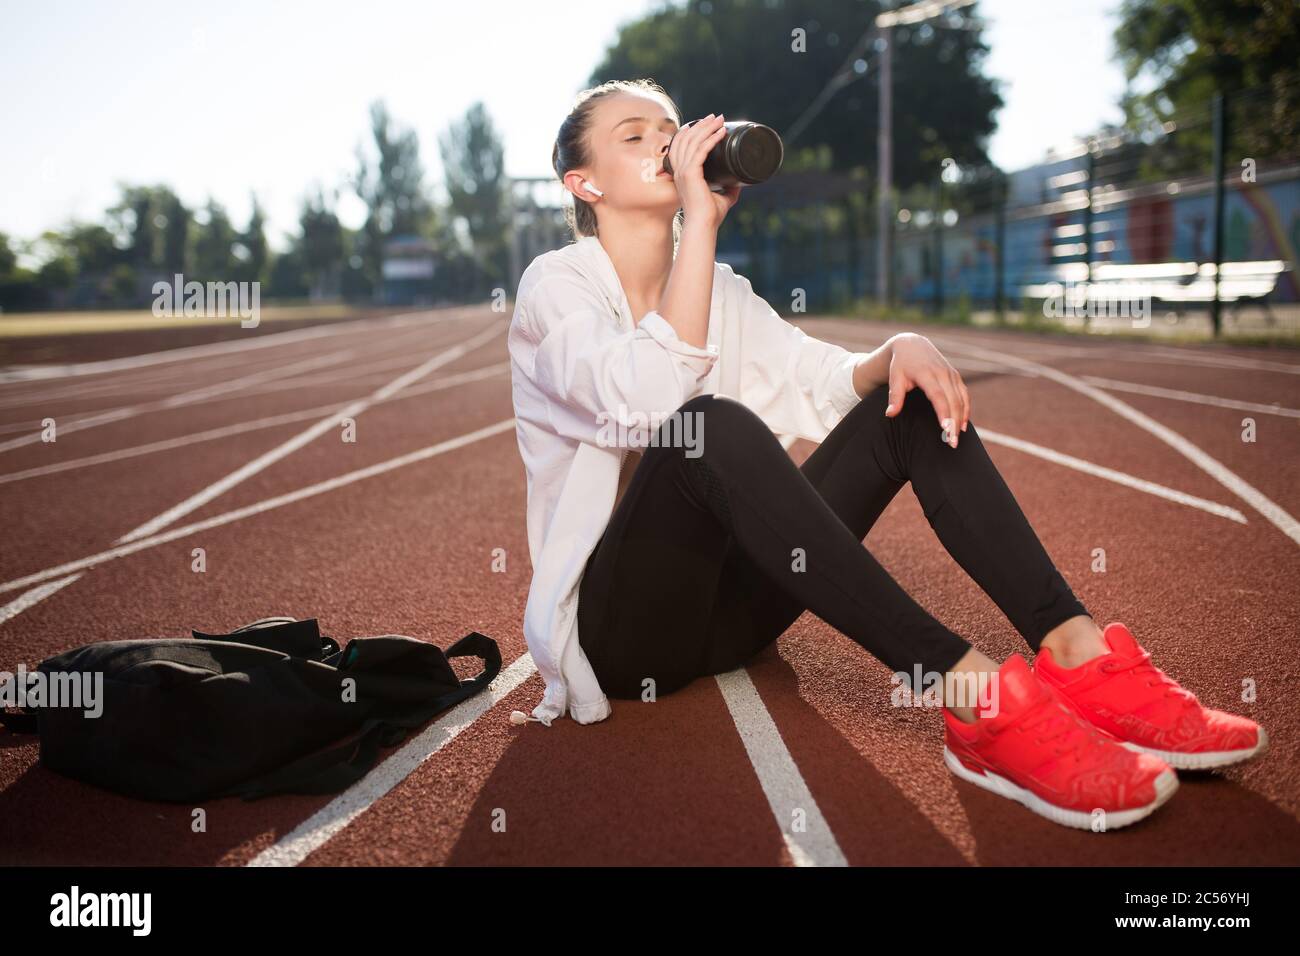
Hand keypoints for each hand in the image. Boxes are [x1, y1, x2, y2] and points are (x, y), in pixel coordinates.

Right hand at [668, 113, 741, 229]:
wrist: (704, 226)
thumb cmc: (710, 216)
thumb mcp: (722, 197)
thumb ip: (728, 189)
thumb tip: (739, 182)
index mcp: (681, 174)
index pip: (680, 146)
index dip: (691, 131)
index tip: (705, 123)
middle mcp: (679, 170)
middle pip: (686, 139)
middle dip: (701, 125)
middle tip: (715, 117)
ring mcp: (683, 171)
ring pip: (692, 141)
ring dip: (707, 127)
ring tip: (719, 120)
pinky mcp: (690, 173)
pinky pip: (701, 150)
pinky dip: (711, 139)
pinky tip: (720, 133)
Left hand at [883, 333, 971, 447]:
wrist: (912, 345)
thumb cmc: (900, 364)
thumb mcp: (894, 377)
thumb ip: (894, 396)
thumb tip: (890, 414)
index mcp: (926, 373)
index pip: (938, 396)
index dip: (943, 412)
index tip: (946, 429)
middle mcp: (942, 373)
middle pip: (952, 401)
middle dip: (954, 423)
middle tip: (952, 443)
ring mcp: (951, 374)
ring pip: (961, 399)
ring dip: (961, 419)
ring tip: (956, 439)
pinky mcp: (955, 376)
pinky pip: (964, 395)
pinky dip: (965, 410)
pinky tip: (963, 425)